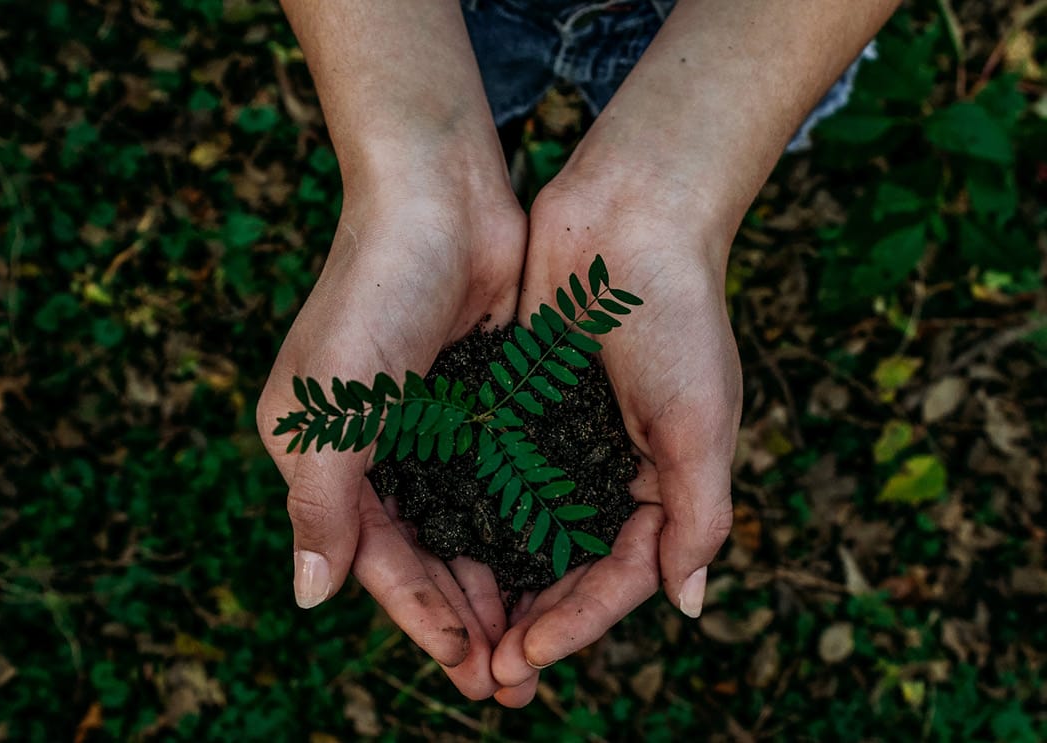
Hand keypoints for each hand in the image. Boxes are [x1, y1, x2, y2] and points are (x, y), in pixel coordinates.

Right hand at [256, 169, 525, 699]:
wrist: (439, 196)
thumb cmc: (373, 293)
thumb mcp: (331, 405)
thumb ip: (320, 503)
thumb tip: (309, 597)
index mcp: (325, 455)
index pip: (375, 558)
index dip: (420, 616)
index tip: (469, 666)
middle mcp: (376, 449)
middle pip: (424, 554)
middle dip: (465, 617)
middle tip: (513, 680)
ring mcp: (432, 427)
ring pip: (467, 527)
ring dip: (498, 582)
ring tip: (538, 640)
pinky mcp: (480, 402)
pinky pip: (501, 481)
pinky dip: (522, 525)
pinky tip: (554, 563)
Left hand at [490, 174, 741, 705]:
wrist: (630, 216)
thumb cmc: (678, 316)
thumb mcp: (701, 421)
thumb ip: (699, 515)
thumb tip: (688, 605)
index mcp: (661, 483)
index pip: (618, 576)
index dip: (576, 623)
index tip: (525, 658)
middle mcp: (608, 470)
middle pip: (565, 567)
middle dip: (529, 621)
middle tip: (484, 674)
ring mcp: (560, 439)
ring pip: (522, 531)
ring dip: (493, 583)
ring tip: (456, 633)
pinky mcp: (518, 405)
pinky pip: (491, 474)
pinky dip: (469, 515)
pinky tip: (435, 550)